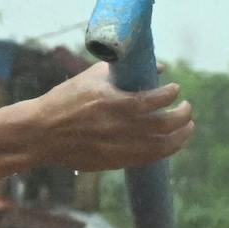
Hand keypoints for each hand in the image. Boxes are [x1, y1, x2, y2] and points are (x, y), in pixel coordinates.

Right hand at [15, 61, 193, 171]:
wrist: (41, 134)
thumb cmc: (64, 100)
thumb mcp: (91, 77)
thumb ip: (123, 70)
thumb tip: (157, 67)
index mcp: (113, 102)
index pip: (156, 99)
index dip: (170, 93)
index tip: (174, 88)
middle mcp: (120, 127)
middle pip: (166, 124)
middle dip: (183, 114)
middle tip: (187, 107)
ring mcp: (119, 147)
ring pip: (163, 145)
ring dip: (181, 136)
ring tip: (187, 127)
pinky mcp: (115, 161)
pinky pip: (149, 158)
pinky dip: (165, 150)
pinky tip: (170, 143)